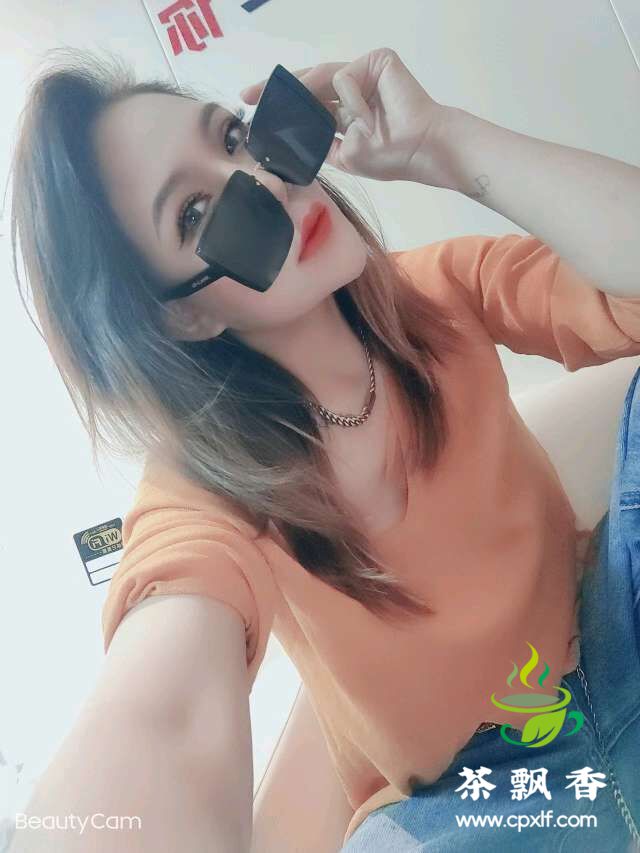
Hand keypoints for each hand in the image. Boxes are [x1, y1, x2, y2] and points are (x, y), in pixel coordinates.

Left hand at [239, 47, 453, 185]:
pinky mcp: (378, 61)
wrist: (421, 150)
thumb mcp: (344, 154)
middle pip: (309, 83)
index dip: (282, 104)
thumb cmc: (391, 156)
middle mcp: (353, 87)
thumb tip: (288, 142)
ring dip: (307, 98)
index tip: (251, 106)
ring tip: (303, 116)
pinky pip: (345, 78)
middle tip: (249, 95)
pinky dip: (352, 103)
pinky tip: (368, 122)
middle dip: (279, 90)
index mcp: (346, 110)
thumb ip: (319, 143)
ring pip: (321, 78)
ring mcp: (365, 71)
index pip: (309, 102)